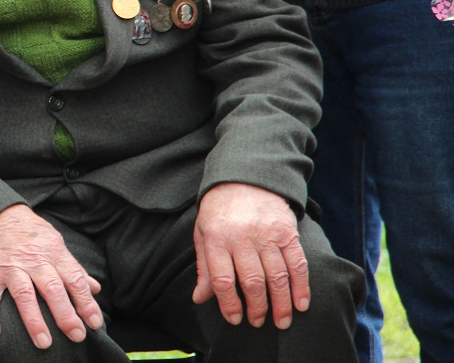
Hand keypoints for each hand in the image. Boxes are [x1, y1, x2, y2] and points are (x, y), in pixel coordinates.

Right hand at [0, 204, 102, 348]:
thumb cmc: (27, 231)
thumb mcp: (54, 242)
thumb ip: (73, 267)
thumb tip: (95, 288)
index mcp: (53, 252)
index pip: (74, 279)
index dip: (85, 302)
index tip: (94, 323)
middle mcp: (33, 259)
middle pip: (52, 288)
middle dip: (65, 314)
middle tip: (76, 336)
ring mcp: (10, 266)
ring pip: (24, 294)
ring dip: (34, 320)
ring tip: (44, 343)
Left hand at [193, 182, 309, 329]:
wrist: (244, 178)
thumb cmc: (219, 211)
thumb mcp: (203, 234)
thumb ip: (204, 268)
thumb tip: (199, 298)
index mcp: (216, 238)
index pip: (222, 280)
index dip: (228, 304)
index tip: (234, 319)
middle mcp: (242, 237)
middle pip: (252, 282)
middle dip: (257, 308)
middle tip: (258, 322)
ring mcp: (267, 234)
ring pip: (277, 277)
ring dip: (281, 304)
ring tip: (281, 321)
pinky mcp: (287, 232)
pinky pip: (297, 264)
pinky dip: (301, 287)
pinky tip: (301, 304)